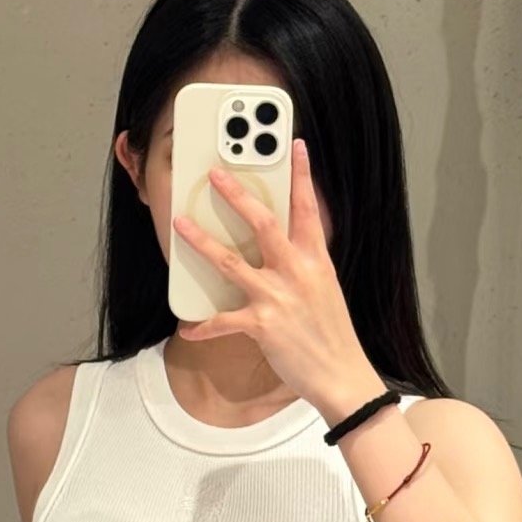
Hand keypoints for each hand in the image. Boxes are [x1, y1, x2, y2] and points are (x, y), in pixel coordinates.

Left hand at [170, 139, 384, 421]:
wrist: (342, 375)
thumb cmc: (333, 334)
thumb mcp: (326, 289)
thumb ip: (305, 265)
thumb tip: (287, 249)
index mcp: (316, 260)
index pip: (308, 208)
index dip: (302, 175)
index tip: (295, 146)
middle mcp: (296, 271)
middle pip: (263, 223)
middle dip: (236, 195)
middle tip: (214, 174)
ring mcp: (278, 296)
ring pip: (231, 261)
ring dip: (202, 242)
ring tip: (180, 225)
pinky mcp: (262, 324)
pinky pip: (224, 321)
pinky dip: (204, 326)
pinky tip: (188, 328)